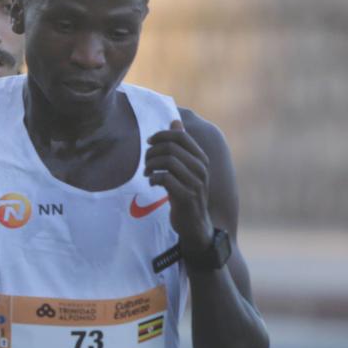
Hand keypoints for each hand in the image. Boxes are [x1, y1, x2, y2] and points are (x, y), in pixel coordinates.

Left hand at [144, 119, 214, 251]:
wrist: (195, 225)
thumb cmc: (186, 193)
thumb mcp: (186, 168)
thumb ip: (181, 147)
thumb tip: (175, 121)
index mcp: (201, 158)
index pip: (180, 136)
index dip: (161, 135)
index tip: (149, 142)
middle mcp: (201, 168)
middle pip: (170, 147)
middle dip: (152, 152)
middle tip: (146, 162)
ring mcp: (195, 183)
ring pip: (166, 161)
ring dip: (151, 165)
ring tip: (147, 172)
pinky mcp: (186, 196)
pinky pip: (164, 178)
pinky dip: (153, 178)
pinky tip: (152, 183)